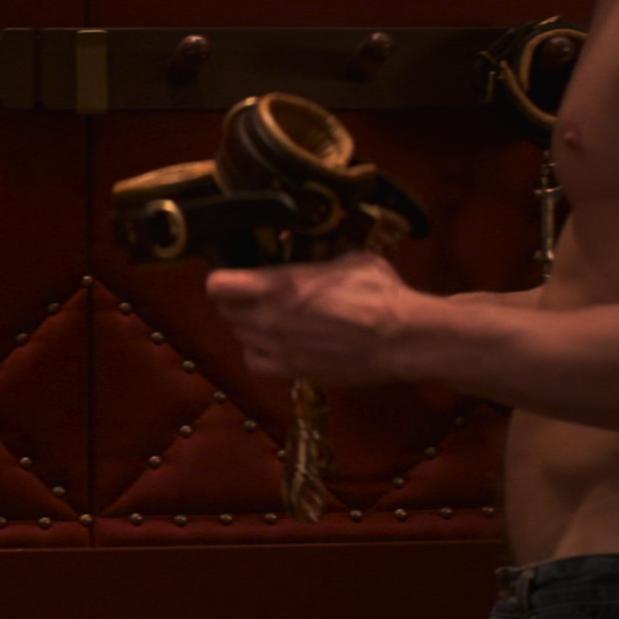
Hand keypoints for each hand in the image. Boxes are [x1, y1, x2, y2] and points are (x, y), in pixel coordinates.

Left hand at [202, 253, 425, 386]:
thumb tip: (308, 246)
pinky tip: (277, 346)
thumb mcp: (346, 258)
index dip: (223, 280)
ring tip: (273, 320)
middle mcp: (268, 318)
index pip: (218, 285)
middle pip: (226, 312)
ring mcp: (277, 348)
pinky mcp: (291, 372)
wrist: (400, 338)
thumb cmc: (378, 293)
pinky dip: (260, 355)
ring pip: (239, 337)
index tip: (236, 277)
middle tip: (257, 296)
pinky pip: (255, 363)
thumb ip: (317, 254)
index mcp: (277, 285)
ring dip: (250, 327)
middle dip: (238, 302)